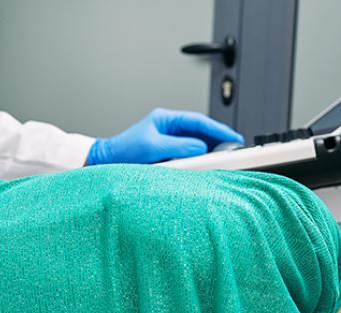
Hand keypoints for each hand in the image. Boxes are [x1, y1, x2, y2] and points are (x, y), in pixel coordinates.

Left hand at [86, 108, 242, 165]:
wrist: (105, 161)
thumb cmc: (123, 151)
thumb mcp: (153, 148)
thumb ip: (179, 147)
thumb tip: (201, 148)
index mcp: (166, 119)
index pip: (199, 121)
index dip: (219, 130)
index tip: (233, 138)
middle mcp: (169, 127)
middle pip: (201, 131)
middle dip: (218, 139)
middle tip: (235, 148)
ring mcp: (168, 139)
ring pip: (196, 143)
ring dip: (209, 150)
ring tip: (224, 157)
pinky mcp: (166, 152)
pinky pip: (188, 153)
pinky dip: (198, 159)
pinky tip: (205, 164)